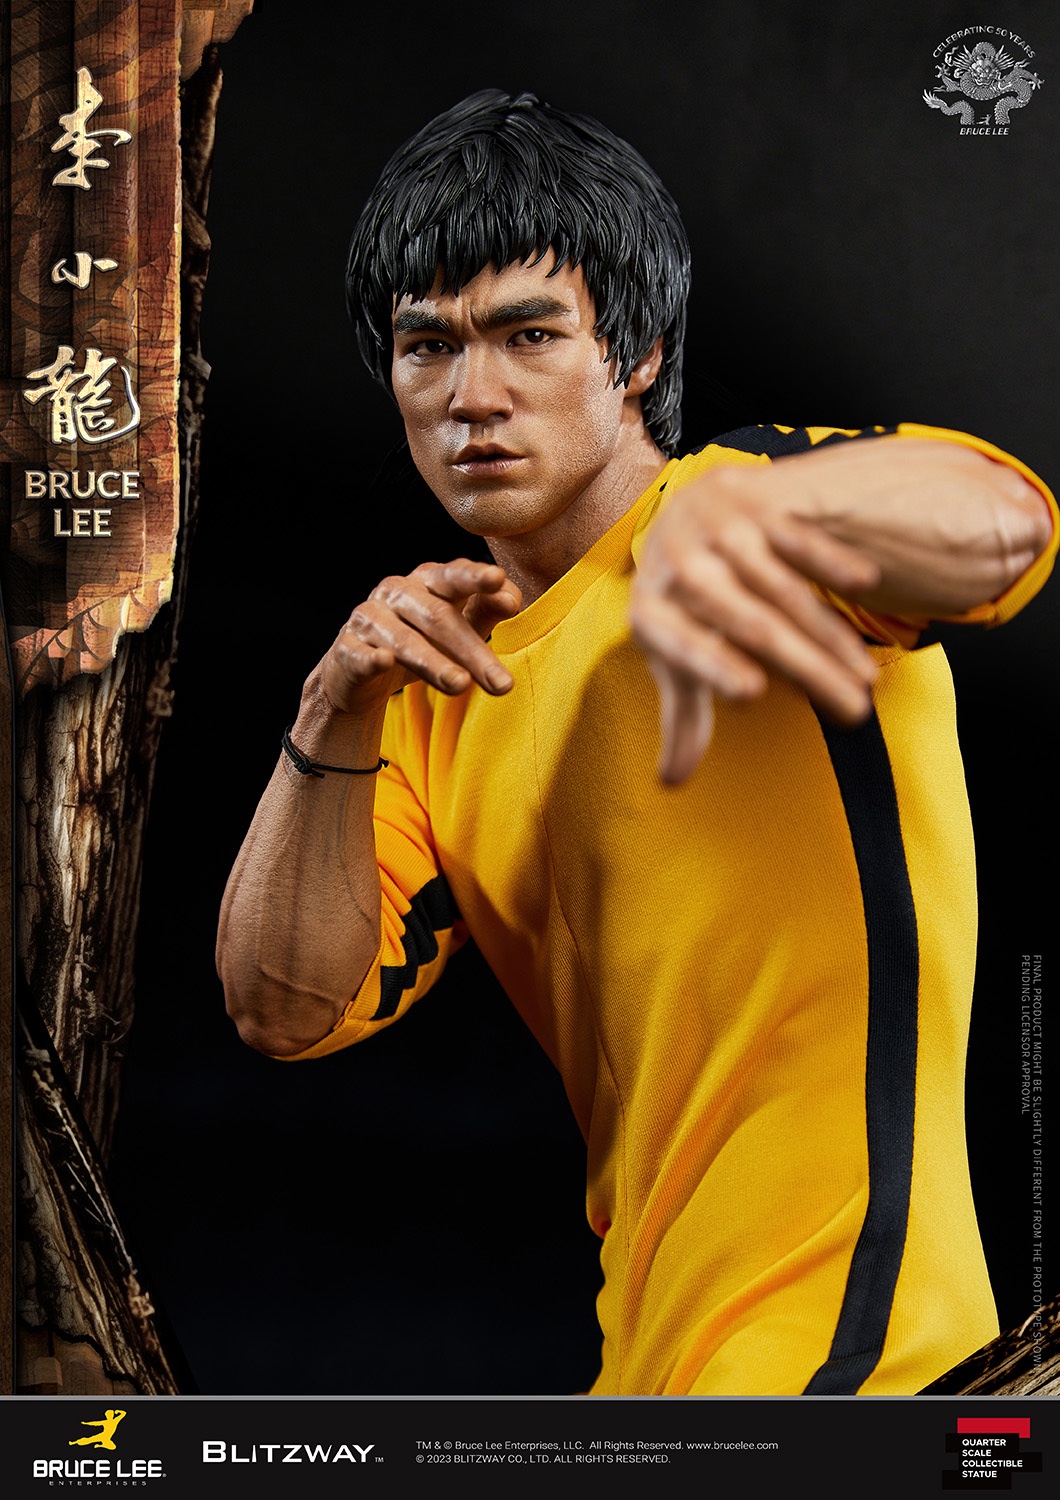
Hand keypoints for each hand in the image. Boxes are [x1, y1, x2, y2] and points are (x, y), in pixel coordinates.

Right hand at [321, 558, 521, 716]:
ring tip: (461, 686)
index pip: (454, 575)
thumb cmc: (421, 640)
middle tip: (501, 684)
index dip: (474, 577)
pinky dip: (372, 658)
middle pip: (437, 617)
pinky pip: (360, 654)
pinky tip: (384, 662)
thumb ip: (486, 610)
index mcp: (428, 580)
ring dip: (434, 663)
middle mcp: (396, 592)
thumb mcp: (458, 624)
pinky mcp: (346, 649)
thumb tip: (511, 599)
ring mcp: (368, 618)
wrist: (360, 671)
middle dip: (471, 651)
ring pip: (404, 640)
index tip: (497, 580)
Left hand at [630, 465, 881, 783]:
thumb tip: (670, 784)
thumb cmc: (679, 607)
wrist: (682, 512)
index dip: (714, 666)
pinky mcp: (756, 502)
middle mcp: (680, 565)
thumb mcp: (672, 657)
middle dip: (806, 668)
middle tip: (852, 712)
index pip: (682, 643)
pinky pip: (799, 536)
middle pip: (751, 623)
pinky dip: (831, 559)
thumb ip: (681, 717)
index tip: (752, 696)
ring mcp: (719, 529)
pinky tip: (867, 585)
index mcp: (649, 609)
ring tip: (868, 679)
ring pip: (785, 588)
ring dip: (832, 635)